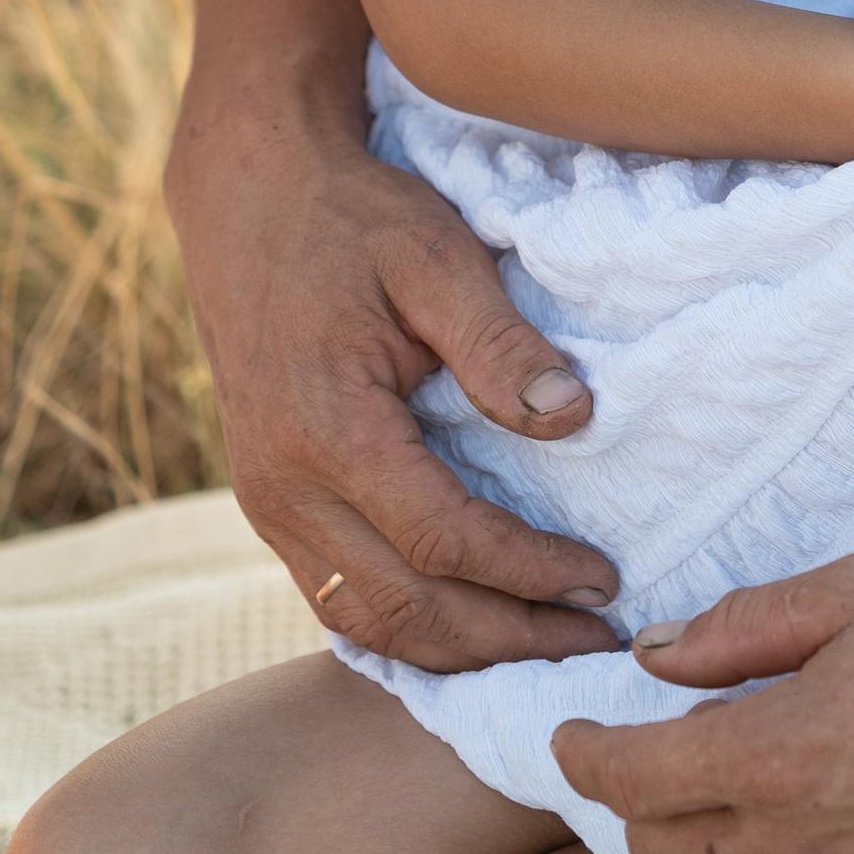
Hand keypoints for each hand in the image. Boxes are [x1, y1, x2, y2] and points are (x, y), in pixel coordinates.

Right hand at [166, 92, 620, 668]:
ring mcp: (267, 505)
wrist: (250, 200)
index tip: (603, 579)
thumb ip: (499, 341)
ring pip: (363, 622)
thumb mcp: (436, 255)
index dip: (529, 572)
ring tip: (542, 647)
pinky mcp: (269, 504)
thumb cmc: (353, 221)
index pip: (443, 538)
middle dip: (505, 637)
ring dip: (456, 652)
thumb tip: (573, 417)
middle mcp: (284, 489)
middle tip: (593, 641)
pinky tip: (466, 631)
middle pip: (403, 608)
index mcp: (328, 430)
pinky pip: (335, 598)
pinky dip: (403, 632)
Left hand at [556, 554, 853, 853]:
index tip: (574, 728)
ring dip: (702, 847)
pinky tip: (810, 838)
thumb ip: (743, 626)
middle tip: (669, 745)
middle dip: (641, 795)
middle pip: (658, 846)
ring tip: (741, 789)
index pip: (626, 776)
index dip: (583, 750)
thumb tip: (657, 655)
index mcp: (771, 757)